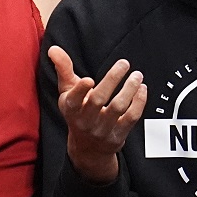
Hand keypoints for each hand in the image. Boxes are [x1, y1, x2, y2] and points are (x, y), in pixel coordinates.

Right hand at [48, 46, 145, 183]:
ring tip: (137, 75)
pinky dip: (139, 102)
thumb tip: (53, 49)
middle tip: (124, 63)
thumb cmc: (77, 112)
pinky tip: (142, 89)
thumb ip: (63, 69)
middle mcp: (85, 121)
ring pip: (118, 107)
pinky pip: (131, 118)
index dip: (81, 90)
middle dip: (112, 79)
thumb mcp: (67, 92)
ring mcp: (102, 130)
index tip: (89, 79)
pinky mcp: (118, 136)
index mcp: (71, 108)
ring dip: (129, 89)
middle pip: (99, 99)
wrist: (88, 147)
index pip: (74, 100)